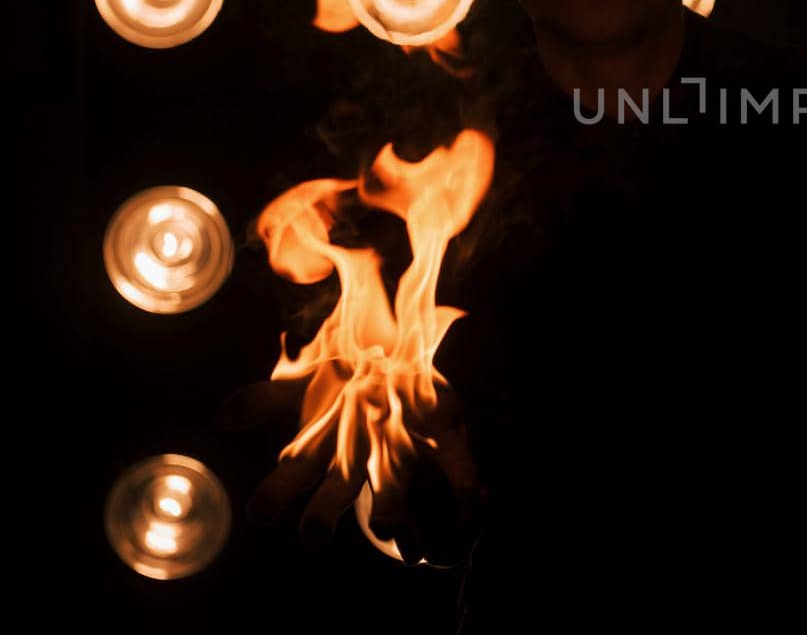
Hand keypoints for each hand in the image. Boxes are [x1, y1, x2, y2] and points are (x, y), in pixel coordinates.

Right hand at [217, 375, 483, 564]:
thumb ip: (263, 399)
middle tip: (313, 537)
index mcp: (325, 445)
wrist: (403, 372)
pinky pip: (458, 464)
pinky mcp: (444, 438)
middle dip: (327, 513)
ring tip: (403, 544)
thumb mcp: (301, 386)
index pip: (293, 471)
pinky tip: (477, 502)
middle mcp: (362, 457)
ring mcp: (403, 451)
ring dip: (397, 512)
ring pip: (396, 487)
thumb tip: (220, 417)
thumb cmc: (344, 388)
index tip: (258, 513)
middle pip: (340, 489)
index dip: (277, 493)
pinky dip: (466, 484)